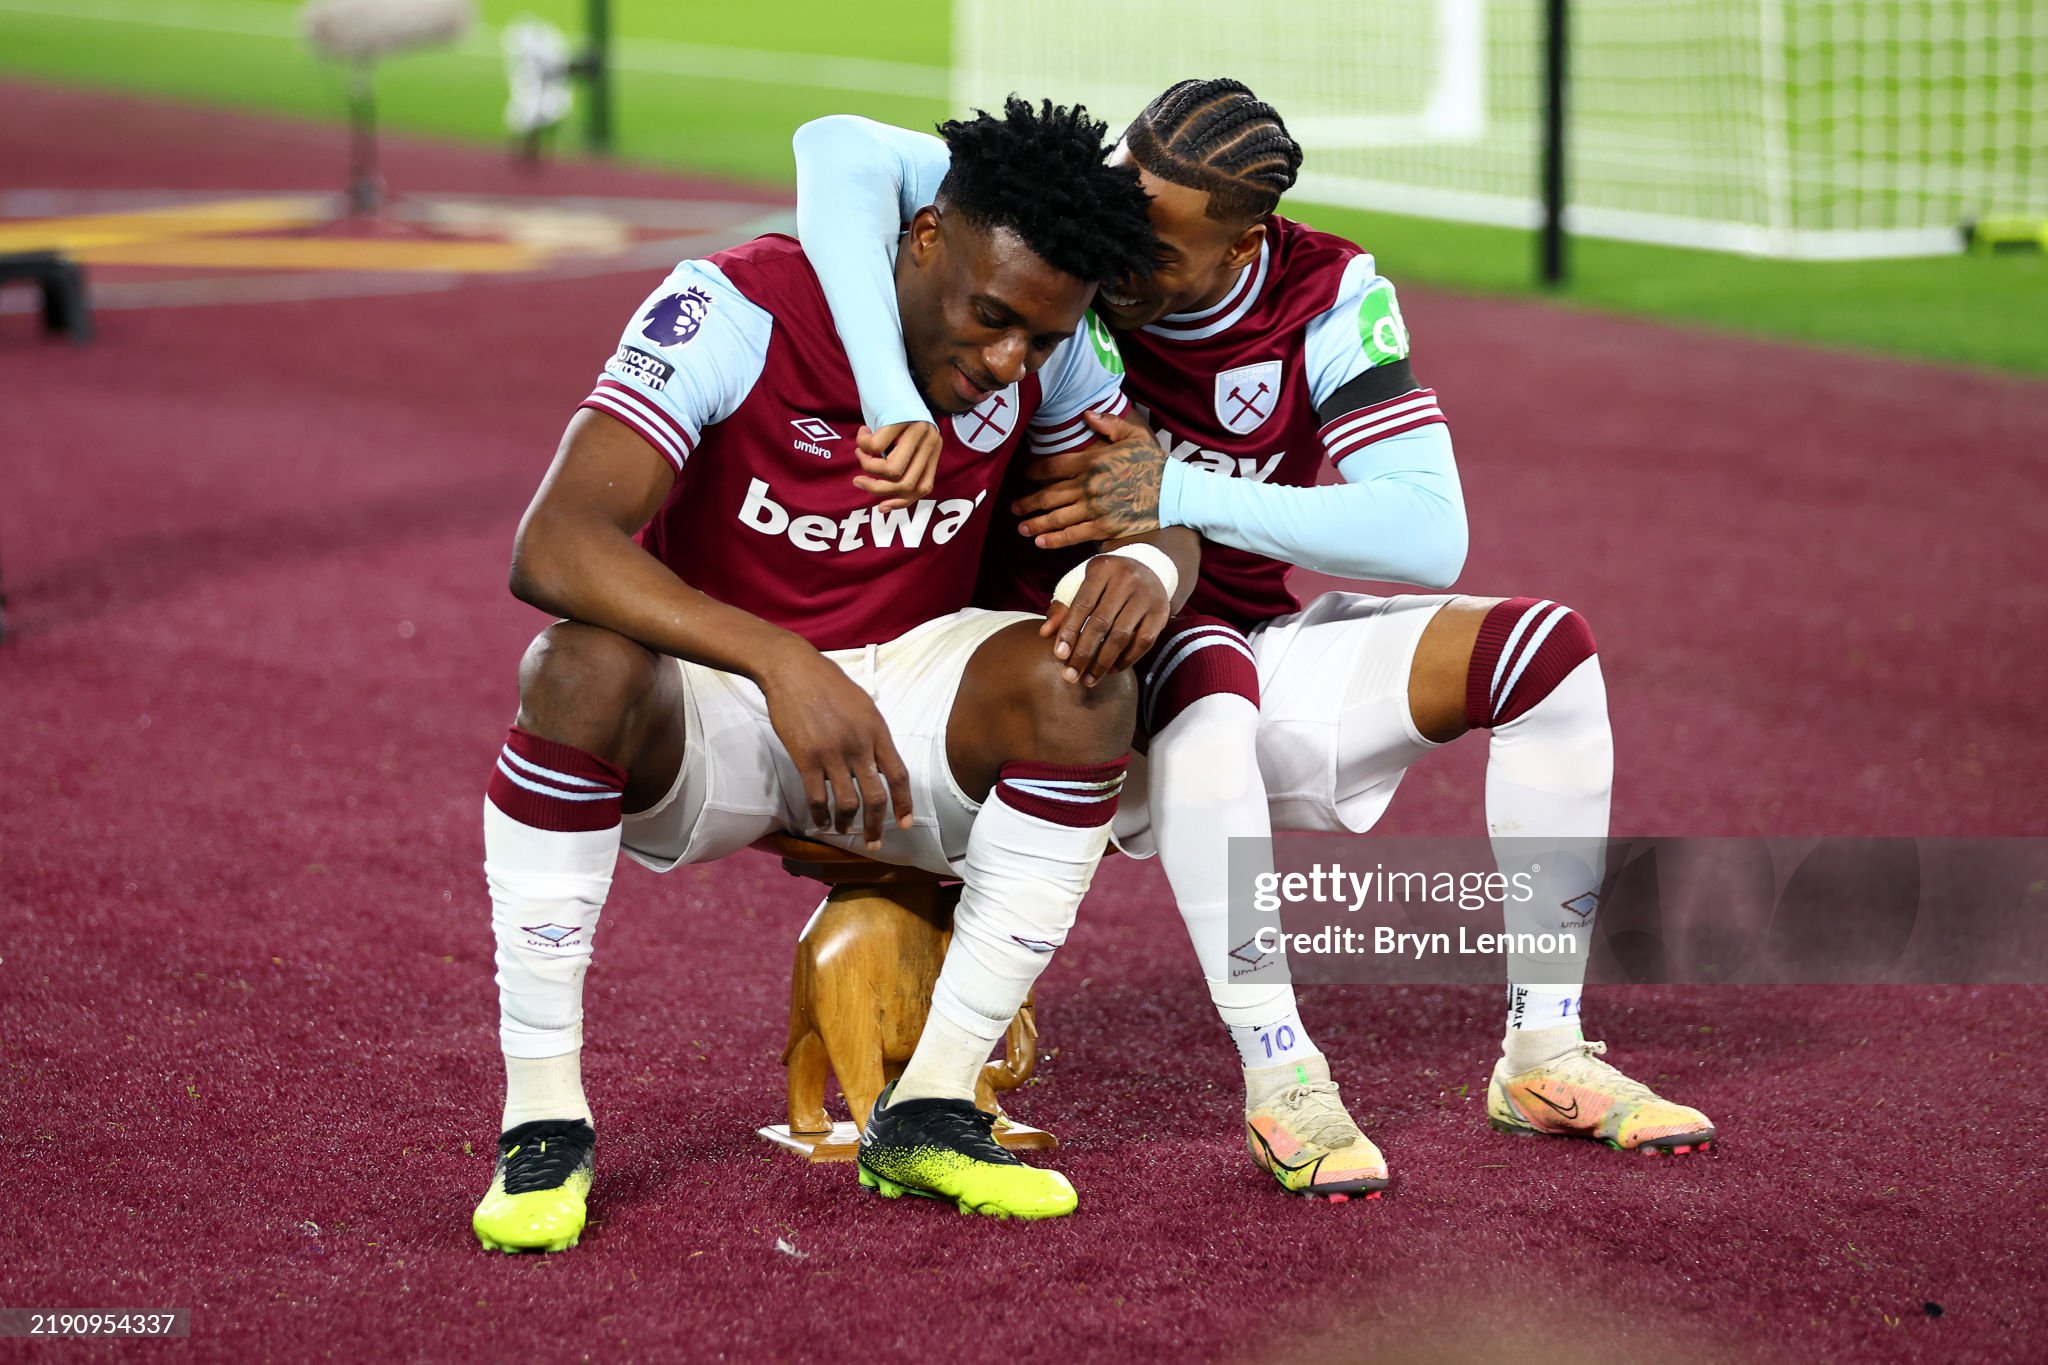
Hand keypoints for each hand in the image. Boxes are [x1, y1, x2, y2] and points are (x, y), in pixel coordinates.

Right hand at [758, 645, 913, 848]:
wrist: (793, 670)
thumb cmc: (828, 683)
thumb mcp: (863, 704)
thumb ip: (873, 734)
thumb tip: (879, 760)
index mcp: (877, 731)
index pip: (899, 775)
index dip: (905, 803)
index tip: (906, 823)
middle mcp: (859, 745)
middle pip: (876, 796)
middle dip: (877, 825)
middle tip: (874, 842)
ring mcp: (832, 753)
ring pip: (847, 802)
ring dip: (847, 823)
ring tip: (844, 831)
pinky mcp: (806, 758)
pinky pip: (816, 797)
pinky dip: (820, 815)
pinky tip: (820, 822)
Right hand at [852, 421, 941, 510]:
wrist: (893, 374)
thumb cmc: (895, 412)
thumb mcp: (903, 439)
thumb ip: (900, 463)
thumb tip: (884, 504)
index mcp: (933, 450)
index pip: (923, 486)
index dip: (902, 502)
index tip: (880, 507)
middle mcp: (930, 442)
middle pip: (906, 483)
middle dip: (877, 488)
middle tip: (858, 481)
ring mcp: (918, 431)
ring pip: (892, 469)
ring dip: (868, 466)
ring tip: (860, 452)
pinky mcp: (901, 419)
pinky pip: (876, 446)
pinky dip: (863, 443)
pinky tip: (863, 432)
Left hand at [1012, 409, 1165, 548]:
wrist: (1174, 492)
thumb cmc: (1153, 463)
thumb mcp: (1134, 435)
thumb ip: (1108, 423)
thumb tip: (1086, 415)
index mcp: (1091, 460)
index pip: (1052, 466)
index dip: (1034, 471)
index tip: (1025, 475)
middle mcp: (1088, 485)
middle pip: (1048, 495)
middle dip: (1027, 502)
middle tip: (1014, 508)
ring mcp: (1095, 508)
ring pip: (1056, 517)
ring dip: (1035, 523)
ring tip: (1022, 528)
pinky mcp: (1104, 528)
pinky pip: (1073, 535)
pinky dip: (1054, 539)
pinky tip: (1040, 542)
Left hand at [1040, 553, 1172, 686]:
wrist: (1149, 567)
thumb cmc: (1106, 582)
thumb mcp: (1082, 584)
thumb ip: (1063, 608)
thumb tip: (1044, 633)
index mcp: (1102, 568)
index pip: (1082, 604)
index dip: (1069, 631)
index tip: (1058, 655)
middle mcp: (1127, 578)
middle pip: (1101, 623)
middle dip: (1084, 653)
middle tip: (1070, 676)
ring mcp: (1147, 595)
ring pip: (1122, 635)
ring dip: (1103, 663)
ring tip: (1088, 679)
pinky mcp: (1161, 612)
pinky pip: (1143, 642)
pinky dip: (1126, 660)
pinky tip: (1112, 670)